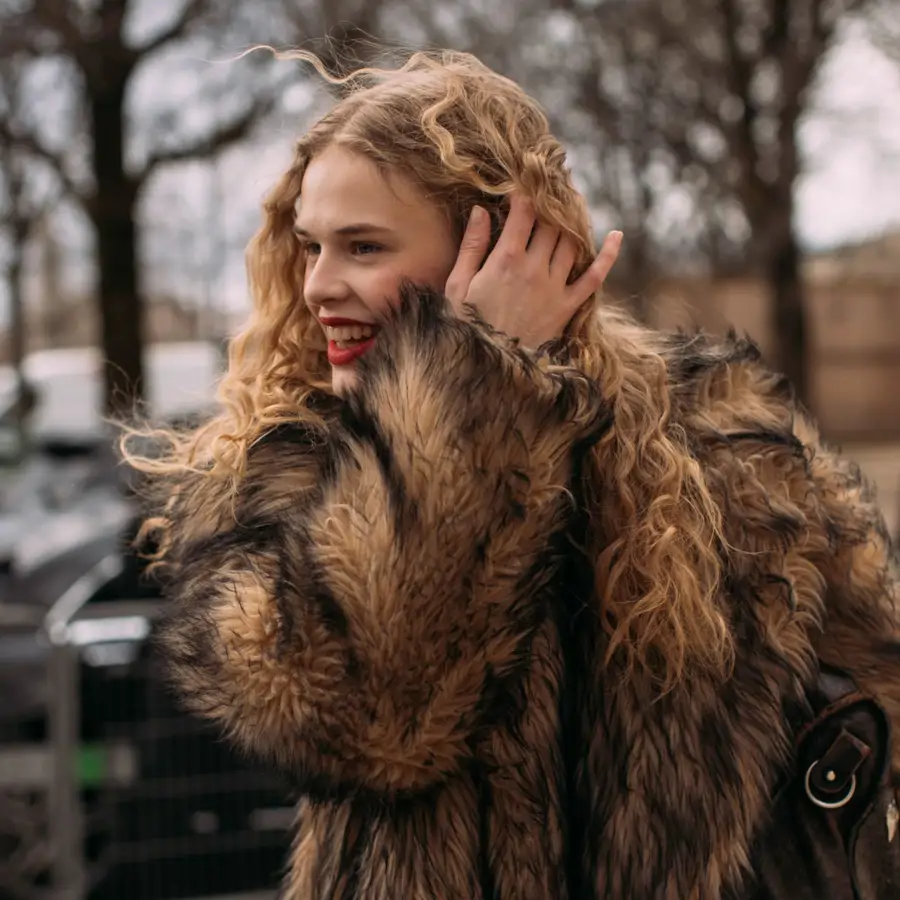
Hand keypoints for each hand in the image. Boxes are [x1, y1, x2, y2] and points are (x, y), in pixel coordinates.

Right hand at [444, 192, 622, 348]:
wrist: (488, 367)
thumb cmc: (466, 325)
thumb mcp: (457, 285)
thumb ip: (471, 246)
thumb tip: (480, 210)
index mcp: (505, 259)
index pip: (524, 213)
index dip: (526, 194)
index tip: (525, 184)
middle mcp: (534, 268)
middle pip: (551, 224)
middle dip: (551, 204)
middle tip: (551, 191)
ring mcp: (554, 287)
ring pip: (572, 242)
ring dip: (573, 222)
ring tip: (571, 208)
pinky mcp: (568, 307)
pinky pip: (594, 277)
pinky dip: (607, 255)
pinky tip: (616, 236)